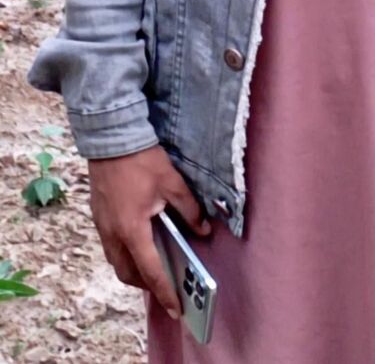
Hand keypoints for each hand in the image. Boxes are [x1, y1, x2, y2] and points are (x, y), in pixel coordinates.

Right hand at [88, 144, 212, 317]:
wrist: (110, 139)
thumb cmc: (142, 160)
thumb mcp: (172, 183)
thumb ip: (189, 210)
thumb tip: (203, 230)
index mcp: (132, 230)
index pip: (150, 270)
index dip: (164, 292)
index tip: (175, 309)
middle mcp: (113, 234)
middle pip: (128, 274)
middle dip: (146, 285)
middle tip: (166, 287)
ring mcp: (102, 226)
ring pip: (116, 262)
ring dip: (133, 271)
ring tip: (153, 269)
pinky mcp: (98, 217)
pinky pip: (111, 247)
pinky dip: (125, 255)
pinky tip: (139, 245)